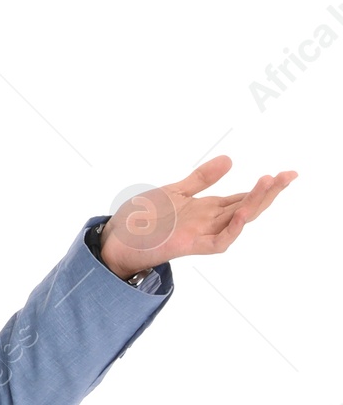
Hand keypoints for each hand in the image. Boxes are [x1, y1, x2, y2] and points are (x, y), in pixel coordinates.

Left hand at [98, 154, 296, 277]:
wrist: (115, 239)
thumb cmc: (142, 219)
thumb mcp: (176, 191)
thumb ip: (202, 178)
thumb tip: (230, 159)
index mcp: (207, 209)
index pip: (243, 196)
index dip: (265, 186)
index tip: (287, 173)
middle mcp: (208, 221)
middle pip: (247, 206)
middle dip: (269, 191)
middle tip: (289, 175)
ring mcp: (200, 233)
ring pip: (237, 220)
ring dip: (255, 203)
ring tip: (270, 183)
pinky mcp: (187, 245)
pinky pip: (217, 242)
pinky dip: (231, 230)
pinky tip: (241, 214)